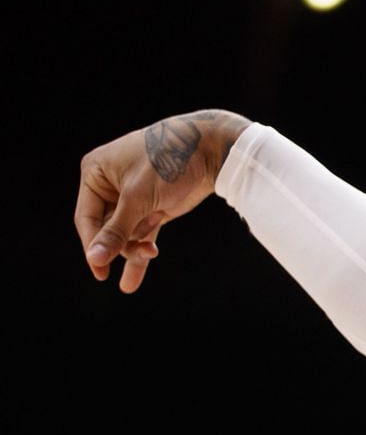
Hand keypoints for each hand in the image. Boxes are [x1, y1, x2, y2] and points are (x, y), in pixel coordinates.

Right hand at [74, 110, 246, 292]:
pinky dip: (139, 255)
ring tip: (151, 253)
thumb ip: (117, 230)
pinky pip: (140, 237)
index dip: (93, 245)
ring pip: (125, 236)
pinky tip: (130, 283)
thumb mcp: (138, 197)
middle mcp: (108, 185)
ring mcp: (130, 199)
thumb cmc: (168, 163)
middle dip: (124, 244)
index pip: (87, 218)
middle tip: (146, 252)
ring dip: (136, 249)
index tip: (99, 272)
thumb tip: (95, 258)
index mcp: (95, 174)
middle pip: (107, 230)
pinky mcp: (151, 209)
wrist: (210, 151)